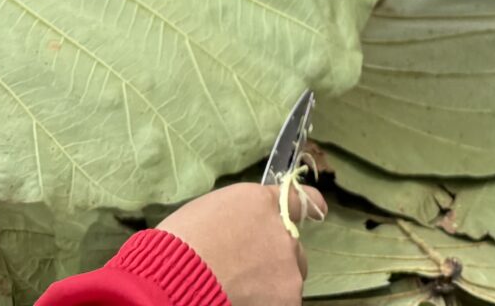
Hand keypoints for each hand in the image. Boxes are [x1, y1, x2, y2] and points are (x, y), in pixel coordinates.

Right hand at [157, 182, 323, 305]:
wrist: (176, 279)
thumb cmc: (178, 245)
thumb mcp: (208, 214)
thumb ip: (239, 220)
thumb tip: (243, 233)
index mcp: (261, 204)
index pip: (300, 200)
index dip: (310, 205)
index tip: (318, 210)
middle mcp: (283, 232)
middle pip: (292, 247)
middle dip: (276, 259)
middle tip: (246, 273)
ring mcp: (288, 268)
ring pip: (289, 279)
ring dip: (272, 286)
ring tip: (237, 292)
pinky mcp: (288, 299)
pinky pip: (283, 302)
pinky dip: (268, 305)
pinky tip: (239, 302)